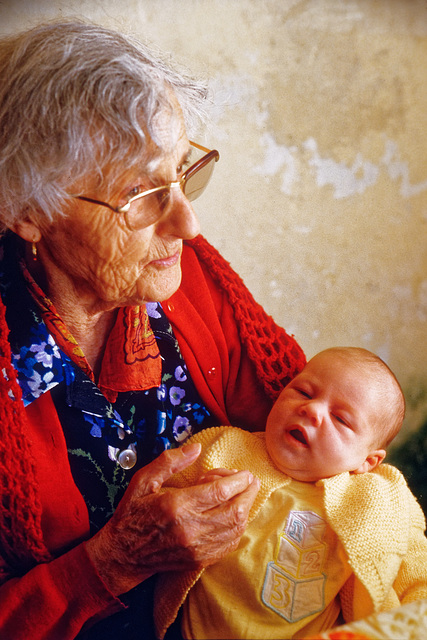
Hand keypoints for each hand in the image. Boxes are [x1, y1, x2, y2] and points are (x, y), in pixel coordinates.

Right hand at [85, 444, 258, 594]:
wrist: (123, 554)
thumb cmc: (133, 513)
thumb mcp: (144, 480)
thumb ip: (170, 461)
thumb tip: (197, 448)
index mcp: (176, 506)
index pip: (220, 491)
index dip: (238, 480)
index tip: (244, 473)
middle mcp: (190, 529)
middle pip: (235, 510)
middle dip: (249, 492)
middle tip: (250, 481)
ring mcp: (197, 548)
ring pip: (236, 528)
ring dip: (246, 509)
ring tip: (244, 495)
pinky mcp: (200, 560)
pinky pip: (230, 544)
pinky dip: (239, 528)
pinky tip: (235, 515)